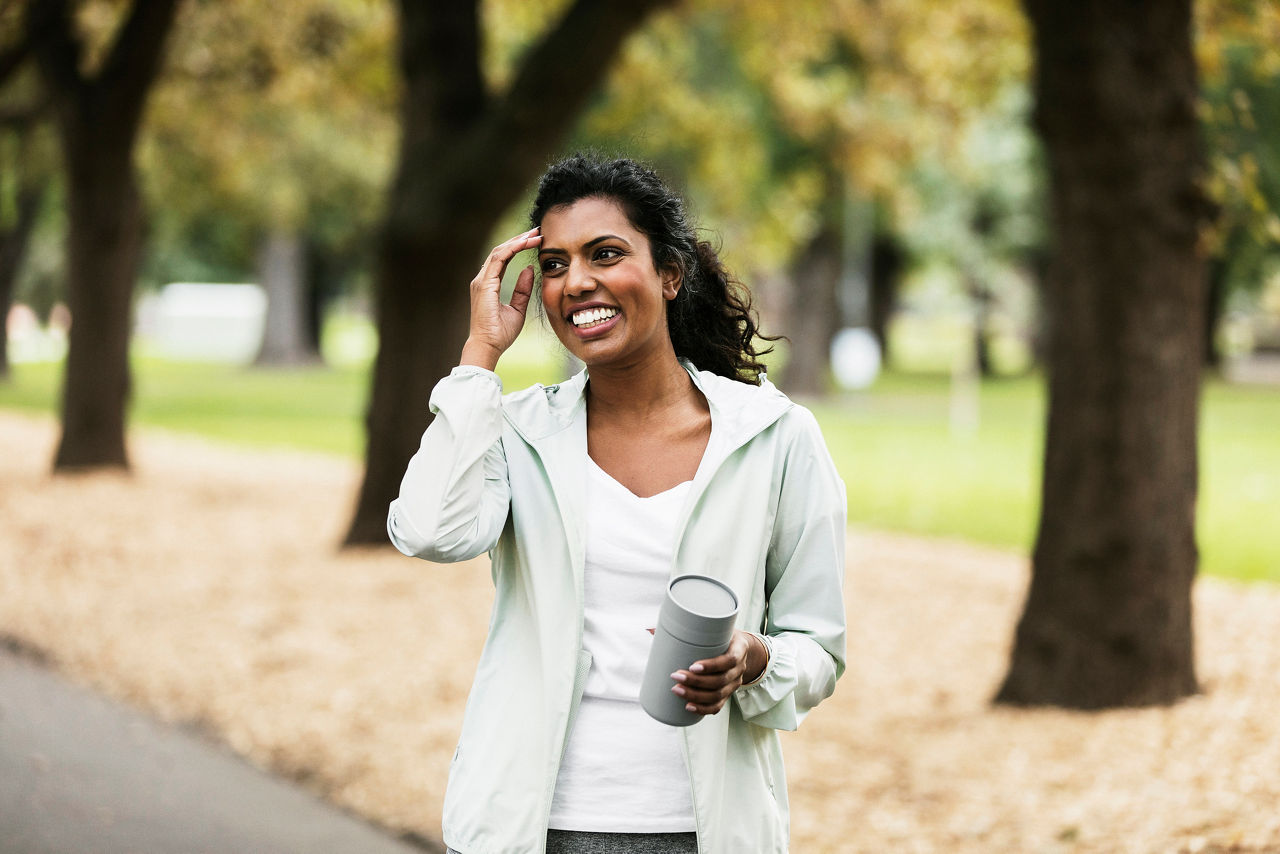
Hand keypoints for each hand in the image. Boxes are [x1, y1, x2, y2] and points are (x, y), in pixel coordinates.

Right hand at [460, 227, 541, 369]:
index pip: (503, 258)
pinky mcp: (485, 284)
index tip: (534, 240)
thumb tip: (529, 270)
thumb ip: (522, 290)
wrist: (488, 346)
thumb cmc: (500, 333)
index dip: (518, 247)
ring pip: (499, 252)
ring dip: (517, 241)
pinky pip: (498, 259)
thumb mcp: (518, 309)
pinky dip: (512, 249)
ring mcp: (482, 280)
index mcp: (489, 284)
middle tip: (537, 231)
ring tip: (534, 235)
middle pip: (501, 251)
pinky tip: (525, 243)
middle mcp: (483, 279)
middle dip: (519, 239)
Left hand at [669, 630, 766, 716]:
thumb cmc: (722, 636)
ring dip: (696, 696)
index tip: (692, 666)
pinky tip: (688, 707)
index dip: (712, 666)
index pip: (730, 660)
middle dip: (696, 682)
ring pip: (718, 695)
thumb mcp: (713, 628)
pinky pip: (718, 705)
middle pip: (720, 680)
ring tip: (677, 690)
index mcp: (739, 649)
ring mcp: (734, 683)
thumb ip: (686, 627)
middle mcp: (739, 668)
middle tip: (676, 676)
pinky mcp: (727, 693)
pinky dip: (703, 708)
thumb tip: (650, 630)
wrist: (740, 648)